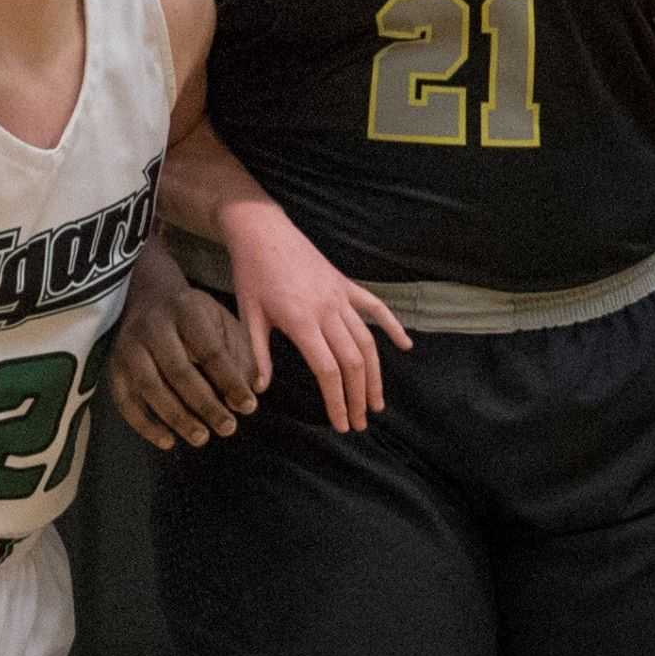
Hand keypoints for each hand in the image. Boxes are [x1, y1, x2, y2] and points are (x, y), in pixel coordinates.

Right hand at [110, 265, 259, 450]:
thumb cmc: (192, 315)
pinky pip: (125, 401)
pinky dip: (145, 425)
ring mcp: (128, 348)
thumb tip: (256, 387)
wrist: (145, 295)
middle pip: (179, 371)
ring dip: (177, 417)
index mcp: (186, 310)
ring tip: (201, 437)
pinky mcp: (113, 367)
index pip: (209, 350)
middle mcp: (153, 327)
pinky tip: (168, 441)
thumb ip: (241, 352)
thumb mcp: (222, 320)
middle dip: (205, 404)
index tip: (248, 406)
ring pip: (150, 387)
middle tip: (228, 428)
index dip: (229, 380)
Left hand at [221, 203, 410, 432]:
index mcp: (301, 321)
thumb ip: (258, 354)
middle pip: (352, 361)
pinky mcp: (345, 284)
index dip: (337, 401)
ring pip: (367, 341)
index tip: (340, 424)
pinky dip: (392, 326)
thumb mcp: (249, 316)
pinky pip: (375, 306)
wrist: (262, 230)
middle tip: (360, 423)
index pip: (328, 370)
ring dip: (375, 374)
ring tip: (377, 403)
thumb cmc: (251, 274)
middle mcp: (327, 310)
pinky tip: (405, 346)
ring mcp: (340, 296)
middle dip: (359, 397)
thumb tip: (261, 390)